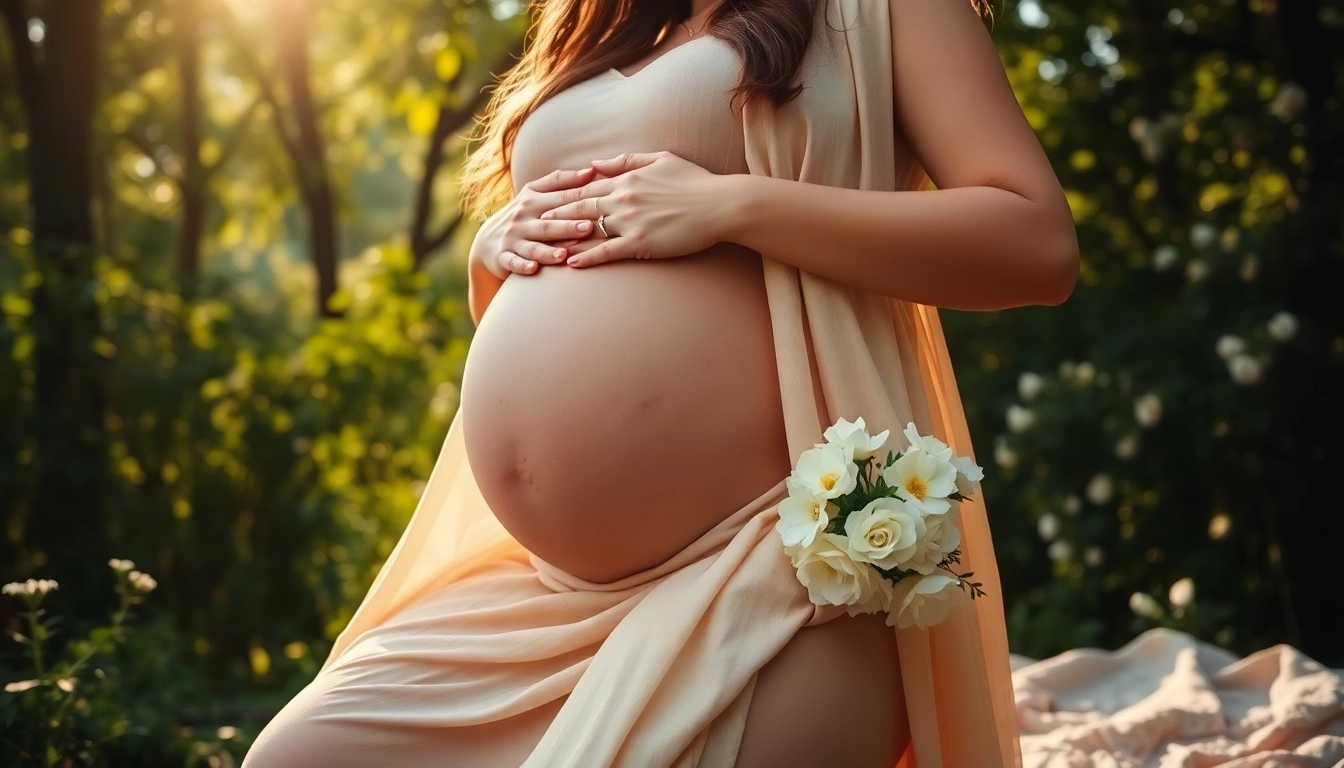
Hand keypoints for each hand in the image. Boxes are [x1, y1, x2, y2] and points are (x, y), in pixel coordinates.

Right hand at [470, 166, 600, 278]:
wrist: (487, 240)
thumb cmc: (522, 214)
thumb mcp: (535, 193)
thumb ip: (562, 181)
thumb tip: (593, 171)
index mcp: (533, 201)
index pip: (559, 200)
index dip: (579, 200)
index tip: (601, 202)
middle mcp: (522, 219)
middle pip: (548, 224)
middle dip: (567, 227)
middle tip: (588, 228)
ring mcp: (512, 239)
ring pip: (532, 246)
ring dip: (547, 251)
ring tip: (564, 255)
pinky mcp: (503, 257)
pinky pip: (513, 262)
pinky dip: (522, 266)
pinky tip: (533, 269)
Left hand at [538, 151, 728, 267]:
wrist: (720, 205)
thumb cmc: (696, 182)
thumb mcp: (663, 159)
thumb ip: (629, 160)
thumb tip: (601, 162)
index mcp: (627, 178)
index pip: (587, 185)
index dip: (564, 193)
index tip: (545, 198)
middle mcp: (623, 198)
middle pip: (579, 206)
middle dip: (554, 214)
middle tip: (532, 222)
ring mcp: (630, 221)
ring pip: (588, 230)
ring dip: (563, 238)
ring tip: (542, 245)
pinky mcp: (640, 243)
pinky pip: (606, 252)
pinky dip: (586, 257)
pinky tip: (570, 263)